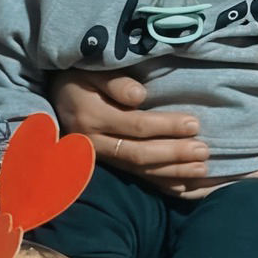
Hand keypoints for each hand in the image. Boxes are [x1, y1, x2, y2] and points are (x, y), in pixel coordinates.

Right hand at [50, 71, 207, 191]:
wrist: (53, 96)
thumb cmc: (80, 76)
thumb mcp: (92, 69)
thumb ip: (115, 81)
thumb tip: (139, 96)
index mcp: (92, 117)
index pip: (135, 126)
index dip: (166, 127)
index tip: (194, 124)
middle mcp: (94, 143)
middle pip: (139, 153)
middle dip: (174, 154)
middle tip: (204, 151)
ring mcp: (99, 158)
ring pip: (139, 170)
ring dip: (172, 172)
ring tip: (201, 170)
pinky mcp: (106, 165)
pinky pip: (135, 177)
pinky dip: (160, 183)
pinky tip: (183, 187)